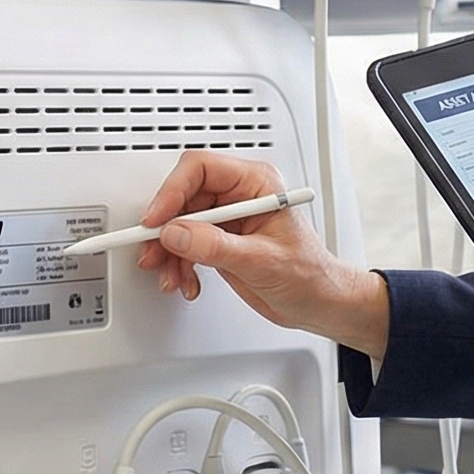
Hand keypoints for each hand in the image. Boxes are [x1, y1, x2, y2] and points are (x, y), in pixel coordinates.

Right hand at [136, 151, 391, 361]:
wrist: (319, 304)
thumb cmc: (310, 275)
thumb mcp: (261, 261)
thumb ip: (215, 246)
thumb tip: (176, 232)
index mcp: (256, 183)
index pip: (201, 169)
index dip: (172, 191)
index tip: (157, 220)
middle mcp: (239, 196)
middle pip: (183, 197)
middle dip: (166, 229)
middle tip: (154, 252)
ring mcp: (228, 219)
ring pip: (179, 223)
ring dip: (169, 252)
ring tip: (173, 276)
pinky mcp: (220, 241)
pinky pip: (185, 244)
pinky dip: (179, 264)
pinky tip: (188, 281)